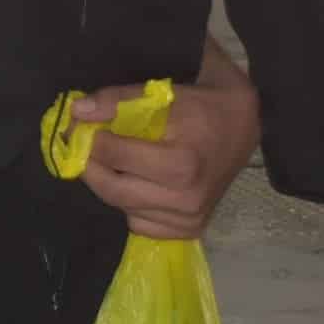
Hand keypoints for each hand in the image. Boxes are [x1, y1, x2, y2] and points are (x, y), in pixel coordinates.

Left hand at [75, 51, 261, 240]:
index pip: (113, 154)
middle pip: (112, 188)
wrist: (246, 125)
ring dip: (109, 182)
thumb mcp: (165, 92)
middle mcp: (186, 198)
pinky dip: (130, 204)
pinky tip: (139, 181)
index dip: (88, 136)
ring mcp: (189, 219)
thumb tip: (78, 110)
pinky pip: (139, 223)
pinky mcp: (189, 230)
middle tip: (82, 145)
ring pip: (122, 207)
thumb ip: (119, 100)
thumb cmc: (206, 103)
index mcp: (182, 163)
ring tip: (113, 158)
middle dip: (89, 165)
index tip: (77, 124)